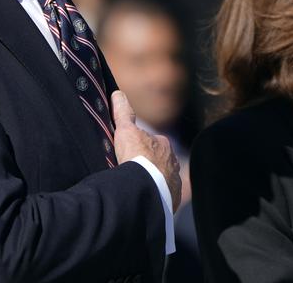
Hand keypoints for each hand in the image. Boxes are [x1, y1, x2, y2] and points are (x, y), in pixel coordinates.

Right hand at [112, 91, 181, 211]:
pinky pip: (165, 197)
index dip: (141, 147)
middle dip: (150, 166)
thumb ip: (123, 112)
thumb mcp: (125, 131)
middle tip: (133, 173)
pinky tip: (145, 200)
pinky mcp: (172, 199)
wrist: (147, 188)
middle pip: (160, 162)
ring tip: (138, 188)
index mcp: (164, 146)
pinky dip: (157, 197)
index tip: (132, 154)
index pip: (152, 144)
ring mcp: (174, 182)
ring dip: (154, 182)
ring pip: (164, 179)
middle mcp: (173, 163)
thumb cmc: (137, 157)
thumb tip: (117, 93)